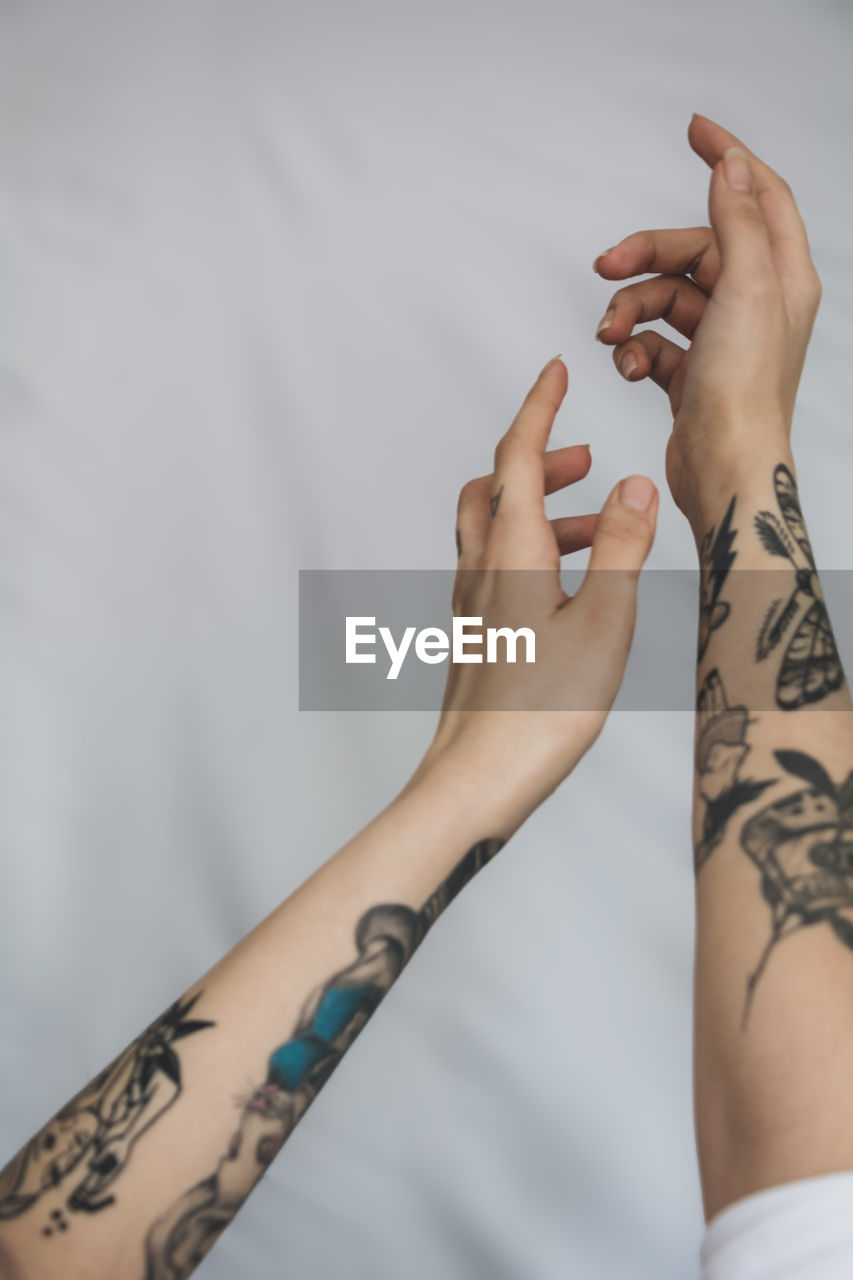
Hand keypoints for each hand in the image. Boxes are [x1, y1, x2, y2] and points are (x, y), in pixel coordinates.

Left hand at [412, 356, 658, 820]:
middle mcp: (480, 570)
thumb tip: (631, 485)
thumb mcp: (601, 622)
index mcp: (511, 554)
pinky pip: (495, 568)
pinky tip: (564, 584)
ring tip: (594, 523)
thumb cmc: (538, 712)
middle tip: (582, 457)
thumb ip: (619, 549)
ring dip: (539, 509)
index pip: (518, 457)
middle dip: (538, 459)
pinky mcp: (474, 635)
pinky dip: (529, 550)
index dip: (537, 408)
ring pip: (494, 529)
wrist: (476, 779)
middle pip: (495, 488)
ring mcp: (471, 604)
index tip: (555, 370)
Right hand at [593, 113, 821, 529]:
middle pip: (692, 250)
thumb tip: (731, 166)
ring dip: (629, 311)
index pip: (759, 195)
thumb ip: (737, 221)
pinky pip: (652, 342)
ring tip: (611, 335)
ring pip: (663, 298)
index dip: (728, 158)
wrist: (724, 468)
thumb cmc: (745, 394)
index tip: (694, 132)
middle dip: (645, 258)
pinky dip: (633, 349)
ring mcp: (722, 339)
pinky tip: (627, 365)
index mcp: (780, 276)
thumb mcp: (745, 288)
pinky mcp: (692, 372)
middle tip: (607, 266)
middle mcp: (754, 304)